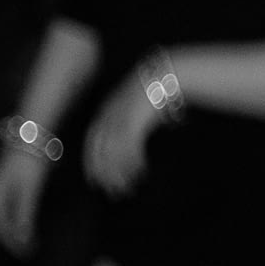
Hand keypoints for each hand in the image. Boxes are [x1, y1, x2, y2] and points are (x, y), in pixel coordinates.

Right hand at [0, 146, 50, 254]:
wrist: (34, 134)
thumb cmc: (31, 161)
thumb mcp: (30, 189)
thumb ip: (25, 212)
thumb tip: (22, 237)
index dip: (9, 239)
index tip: (23, 252)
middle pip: (0, 219)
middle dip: (11, 236)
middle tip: (27, 252)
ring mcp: (4, 183)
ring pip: (6, 212)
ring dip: (15, 228)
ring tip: (28, 241)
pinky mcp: (15, 179)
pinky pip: (13, 203)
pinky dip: (20, 216)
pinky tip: (29, 220)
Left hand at [82, 64, 174, 197]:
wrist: (172, 73)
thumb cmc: (161, 90)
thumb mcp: (141, 107)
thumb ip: (135, 124)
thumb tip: (136, 143)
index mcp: (108, 109)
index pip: (93, 141)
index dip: (92, 162)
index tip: (95, 181)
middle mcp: (111, 114)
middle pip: (100, 149)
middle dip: (105, 173)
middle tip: (111, 192)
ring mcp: (122, 116)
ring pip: (114, 151)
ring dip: (120, 173)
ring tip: (128, 188)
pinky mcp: (136, 119)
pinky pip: (130, 146)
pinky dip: (133, 162)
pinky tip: (140, 173)